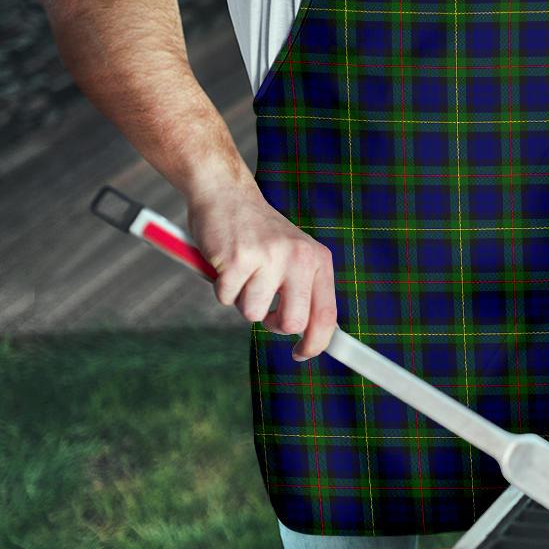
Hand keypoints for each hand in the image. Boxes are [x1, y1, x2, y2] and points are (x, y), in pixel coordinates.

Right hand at [186, 184, 337, 360]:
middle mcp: (299, 257)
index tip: (302, 354)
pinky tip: (226, 262)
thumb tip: (312, 336)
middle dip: (273, 324)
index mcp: (318, 259)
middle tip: (263, 306)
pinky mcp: (238, 259)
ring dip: (242, 299)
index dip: (316, 343)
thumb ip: (304, 290)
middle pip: (293, 323)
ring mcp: (269, 257)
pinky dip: (221, 287)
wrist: (226, 193)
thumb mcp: (294, 255)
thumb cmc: (259, 233)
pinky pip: (226, 298)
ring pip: (253, 314)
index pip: (327, 314)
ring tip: (242, 271)